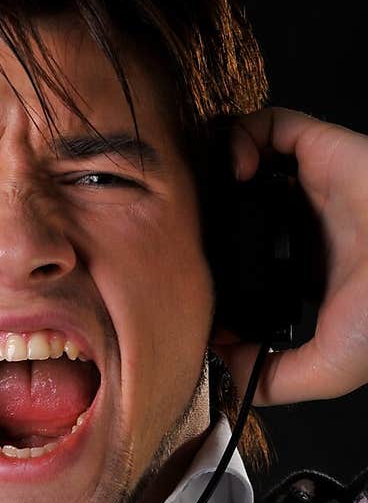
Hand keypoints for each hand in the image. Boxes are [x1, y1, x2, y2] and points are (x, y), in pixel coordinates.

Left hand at [210, 106, 367, 406]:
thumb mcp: (326, 367)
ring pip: (245, 162)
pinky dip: (240, 138)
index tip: (184, 282)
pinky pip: (269, 125)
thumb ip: (273, 377)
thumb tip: (221, 369)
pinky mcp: (320, 149)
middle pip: (234, 208)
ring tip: (202, 197)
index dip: (208, 268)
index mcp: (303, 272)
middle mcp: (303, 226)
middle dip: (200, 214)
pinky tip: (235, 171)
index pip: (242, 263)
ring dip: (213, 169)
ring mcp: (310, 186)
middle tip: (176, 232)